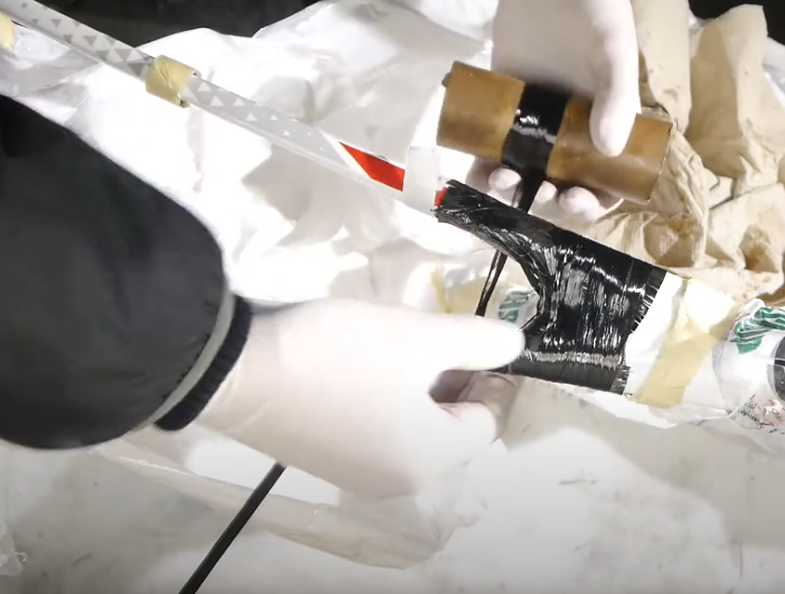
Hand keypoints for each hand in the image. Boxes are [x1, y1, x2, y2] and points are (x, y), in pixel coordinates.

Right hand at [197, 299, 524, 499]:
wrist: (238, 368)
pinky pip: (379, 432)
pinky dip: (388, 401)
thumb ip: (479, 342)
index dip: (493, 375)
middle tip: (437, 335)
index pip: (489, 419)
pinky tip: (366, 364)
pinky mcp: (327, 461)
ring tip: (401, 344)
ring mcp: (359, 476)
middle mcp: (400, 481)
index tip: (477, 337)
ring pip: (416, 429)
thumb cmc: (342, 353)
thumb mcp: (422, 337)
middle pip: (452, 428)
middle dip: (456, 380)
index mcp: (432, 459)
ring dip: (421, 387)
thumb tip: (514, 347)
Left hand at [471, 0, 639, 221]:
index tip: (575, 199)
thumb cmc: (596, 12)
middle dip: (552, 198)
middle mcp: (570, 131)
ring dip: (513, 187)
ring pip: (524, 170)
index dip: (593, 201)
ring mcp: (535, 121)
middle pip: (561, 183)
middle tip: (543, 192)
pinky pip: (492, 146)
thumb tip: (609, 150)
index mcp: (605, 126)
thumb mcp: (614, 53)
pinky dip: (483, 165)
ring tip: (502, 180)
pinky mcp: (503, 106)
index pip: (605, 181)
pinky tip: (476, 173)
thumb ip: (617, 98)